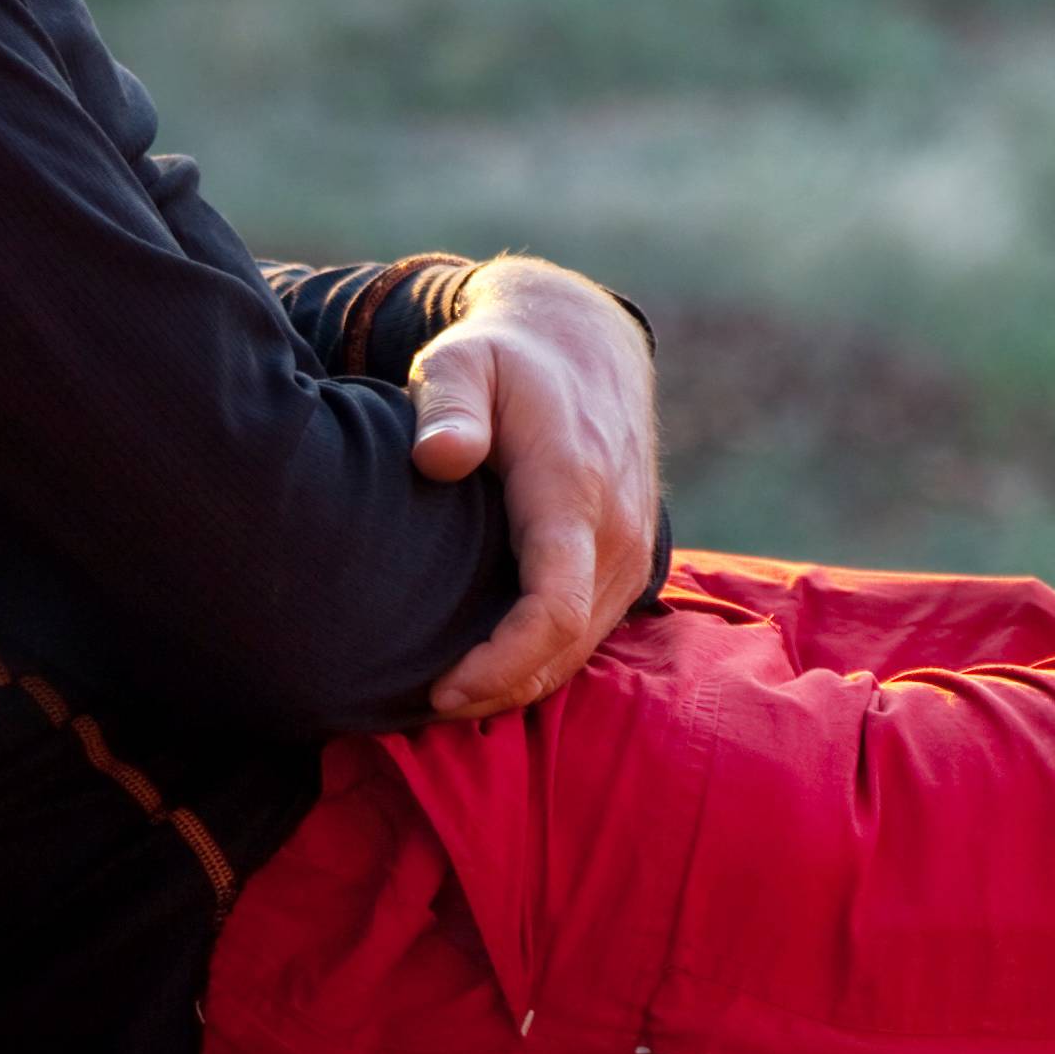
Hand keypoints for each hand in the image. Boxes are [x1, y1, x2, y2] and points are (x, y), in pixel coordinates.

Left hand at [408, 257, 662, 722]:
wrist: (585, 345)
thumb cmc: (505, 360)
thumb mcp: (462, 361)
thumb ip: (448, 405)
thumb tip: (438, 457)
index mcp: (574, 488)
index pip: (555, 607)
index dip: (500, 664)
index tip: (440, 688)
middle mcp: (617, 528)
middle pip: (565, 648)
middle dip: (498, 690)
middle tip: (422, 707)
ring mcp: (633, 549)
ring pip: (580, 650)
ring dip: (518, 684)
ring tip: (446, 696)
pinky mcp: (631, 561)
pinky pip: (591, 633)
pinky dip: (542, 663)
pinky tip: (487, 667)